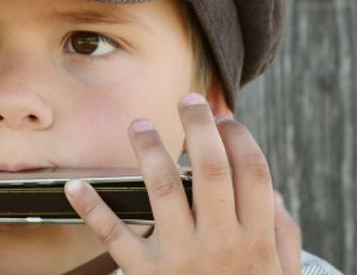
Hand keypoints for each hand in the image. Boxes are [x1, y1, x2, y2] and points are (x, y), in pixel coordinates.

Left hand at [64, 93, 301, 273]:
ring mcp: (181, 258)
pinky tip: (74, 185)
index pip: (252, 173)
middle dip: (199, 129)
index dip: (239, 138)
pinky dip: (91, 209)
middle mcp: (221, 243)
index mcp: (256, 240)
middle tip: (185, 100)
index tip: (223, 116)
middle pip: (211, 171)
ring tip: (139, 125)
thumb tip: (273, 193)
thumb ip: (282, 235)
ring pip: (164, 191)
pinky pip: (115, 237)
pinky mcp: (146, 274)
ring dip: (151, 152)